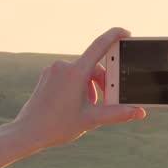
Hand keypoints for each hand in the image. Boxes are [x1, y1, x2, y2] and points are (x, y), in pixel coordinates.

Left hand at [9, 27, 146, 151]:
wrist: (27, 132)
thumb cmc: (57, 126)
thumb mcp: (91, 119)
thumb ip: (117, 113)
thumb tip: (139, 112)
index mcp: (75, 72)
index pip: (100, 45)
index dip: (115, 36)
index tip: (127, 34)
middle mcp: (63, 66)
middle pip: (93, 67)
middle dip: (103, 83)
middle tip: (108, 101)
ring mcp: (53, 70)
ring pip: (81, 73)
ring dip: (90, 87)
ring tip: (89, 108)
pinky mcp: (47, 77)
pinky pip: (69, 76)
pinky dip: (78, 87)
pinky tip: (75, 105)